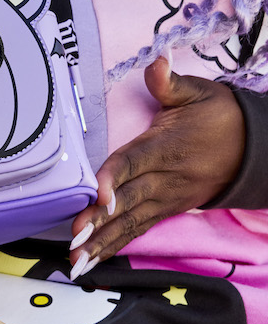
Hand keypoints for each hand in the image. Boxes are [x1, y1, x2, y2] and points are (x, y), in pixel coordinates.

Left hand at [68, 56, 244, 278]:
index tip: (98, 193)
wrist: (254, 146)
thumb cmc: (218, 116)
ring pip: (131, 222)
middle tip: (74, 238)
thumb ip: (169, 83)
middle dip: (100, 221)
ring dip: (103, 242)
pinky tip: (93, 260)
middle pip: (128, 200)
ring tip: (77, 261)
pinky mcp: (168, 209)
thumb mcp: (197, 92)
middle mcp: (165, 178)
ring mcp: (167, 198)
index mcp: (166, 147)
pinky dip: (115, 246)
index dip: (115, 177)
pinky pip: (138, 230)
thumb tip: (156, 62)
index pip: (134, 162)